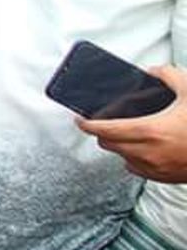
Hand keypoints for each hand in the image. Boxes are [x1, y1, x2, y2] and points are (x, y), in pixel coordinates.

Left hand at [78, 66, 186, 182]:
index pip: (105, 130)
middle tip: (103, 122)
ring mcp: (157, 169)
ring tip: (124, 133)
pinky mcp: (166, 178)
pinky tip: (142, 148)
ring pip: (122, 158)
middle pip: (109, 145)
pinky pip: (138, 169)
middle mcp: (149, 153)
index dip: (88, 124)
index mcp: (150, 131)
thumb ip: (168, 76)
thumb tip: (154, 72)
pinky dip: (134, 158)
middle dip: (102, 133)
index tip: (80, 119)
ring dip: (119, 146)